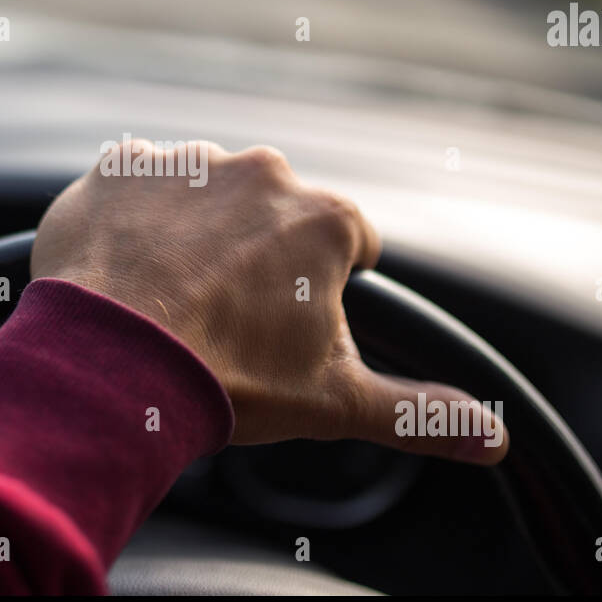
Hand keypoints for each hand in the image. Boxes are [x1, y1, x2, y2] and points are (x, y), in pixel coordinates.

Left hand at [31, 138, 507, 462]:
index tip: (287, 322)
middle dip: (256, 259)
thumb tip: (493, 440)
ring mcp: (188, 162)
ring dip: (193, 235)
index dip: (321, 290)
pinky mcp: (121, 166)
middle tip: (222, 317)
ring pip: (204, 199)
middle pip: (271, 218)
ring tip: (169, 299)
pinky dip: (133, 220)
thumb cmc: (225, 379)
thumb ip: (419, 413)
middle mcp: (261, 172)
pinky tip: (126, 271)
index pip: (346, 245)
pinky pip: (137, 187)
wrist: (108, 367)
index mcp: (324, 219)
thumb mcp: (334, 402)